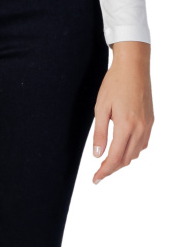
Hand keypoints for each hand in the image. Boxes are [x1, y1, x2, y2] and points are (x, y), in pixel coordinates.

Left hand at [92, 41, 153, 183]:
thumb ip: (99, 132)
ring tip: (109, 161)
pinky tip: (123, 147)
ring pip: (136, 153)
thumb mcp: (101, 107)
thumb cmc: (114, 83)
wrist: (133, 67)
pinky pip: (143, 143)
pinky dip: (132, 150)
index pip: (115, 158)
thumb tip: (97, 155)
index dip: (104, 171)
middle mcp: (140, 129)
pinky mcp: (151, 121)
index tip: (95, 179)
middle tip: (99, 172)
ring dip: (123, 160)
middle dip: (112, 169)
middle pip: (126, 159)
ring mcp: (148, 125)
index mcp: (126, 126)